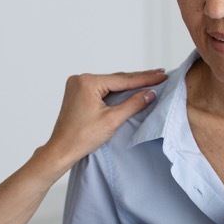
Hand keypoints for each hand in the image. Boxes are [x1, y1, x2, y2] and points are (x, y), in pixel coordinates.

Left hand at [42, 69, 167, 171]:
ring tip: (149, 79)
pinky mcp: (78, 93)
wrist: (61, 150)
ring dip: (128, 84)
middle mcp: (81, 79)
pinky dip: (116, 90)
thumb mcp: (112, 120)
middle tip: (160, 74)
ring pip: (110, 84)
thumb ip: (133, 104)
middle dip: (138, 79)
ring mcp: (78, 85)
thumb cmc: (82, 137)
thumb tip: (150, 93)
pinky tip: (129, 88)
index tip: (162, 75)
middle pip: (116, 79)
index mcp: (87, 82)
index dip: (145, 78)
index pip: (123, 80)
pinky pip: (102, 89)